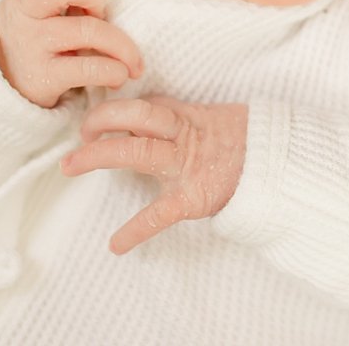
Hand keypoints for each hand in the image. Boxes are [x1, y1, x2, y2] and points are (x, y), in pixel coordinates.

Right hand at [0, 0, 143, 108]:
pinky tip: (119, 76)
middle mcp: (22, 15)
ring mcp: (32, 45)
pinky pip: (87, 68)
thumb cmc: (38, 42)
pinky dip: (113, 71)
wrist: (5, 90)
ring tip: (132, 62)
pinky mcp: (44, 76)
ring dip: (122, 45)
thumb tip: (109, 0)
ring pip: (87, 30)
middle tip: (104, 15)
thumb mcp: (39, 12)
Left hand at [61, 95, 247, 254]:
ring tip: (71, 165)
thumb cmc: (242, 144)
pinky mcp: (193, 197)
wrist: (277, 164)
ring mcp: (187, 166)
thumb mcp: (211, 119)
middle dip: (101, 121)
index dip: (115, 108)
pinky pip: (159, 214)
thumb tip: (145, 114)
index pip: (144, 105)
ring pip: (137, 150)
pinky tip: (115, 245)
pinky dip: (136, 230)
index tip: (95, 119)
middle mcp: (183, 137)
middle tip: (79, 135)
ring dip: (100, 155)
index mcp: (186, 117)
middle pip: (136, 117)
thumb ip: (178, 116)